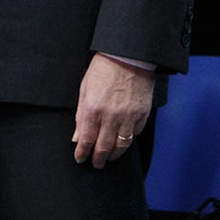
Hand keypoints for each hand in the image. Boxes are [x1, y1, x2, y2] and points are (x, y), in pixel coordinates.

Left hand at [73, 53, 152, 167]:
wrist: (128, 56)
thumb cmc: (103, 68)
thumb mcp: (84, 88)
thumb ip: (80, 114)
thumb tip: (77, 136)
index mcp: (93, 108)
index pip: (86, 140)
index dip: (82, 153)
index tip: (80, 159)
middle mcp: (111, 116)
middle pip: (104, 147)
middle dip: (98, 159)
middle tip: (95, 164)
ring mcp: (129, 117)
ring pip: (121, 145)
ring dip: (114, 155)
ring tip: (108, 158)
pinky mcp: (142, 114)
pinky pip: (135, 134)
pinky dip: (128, 140)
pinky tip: (122, 142)